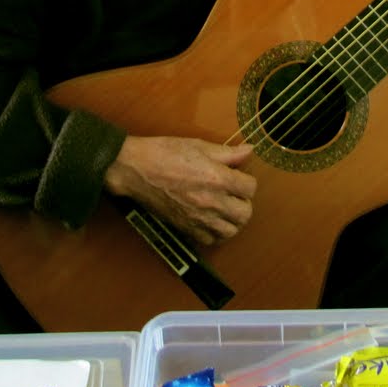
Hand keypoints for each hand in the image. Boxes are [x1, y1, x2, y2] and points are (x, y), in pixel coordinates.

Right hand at [103, 135, 256, 245]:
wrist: (136, 169)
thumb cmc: (164, 153)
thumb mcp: (199, 146)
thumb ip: (228, 153)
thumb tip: (249, 151)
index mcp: (217, 178)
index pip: (250, 188)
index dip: (247, 181)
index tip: (238, 177)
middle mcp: (211, 201)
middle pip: (245, 214)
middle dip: (244, 203)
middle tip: (235, 194)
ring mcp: (198, 217)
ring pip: (231, 231)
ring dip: (232, 221)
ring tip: (225, 209)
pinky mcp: (185, 227)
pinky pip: (210, 240)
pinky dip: (215, 233)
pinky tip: (210, 219)